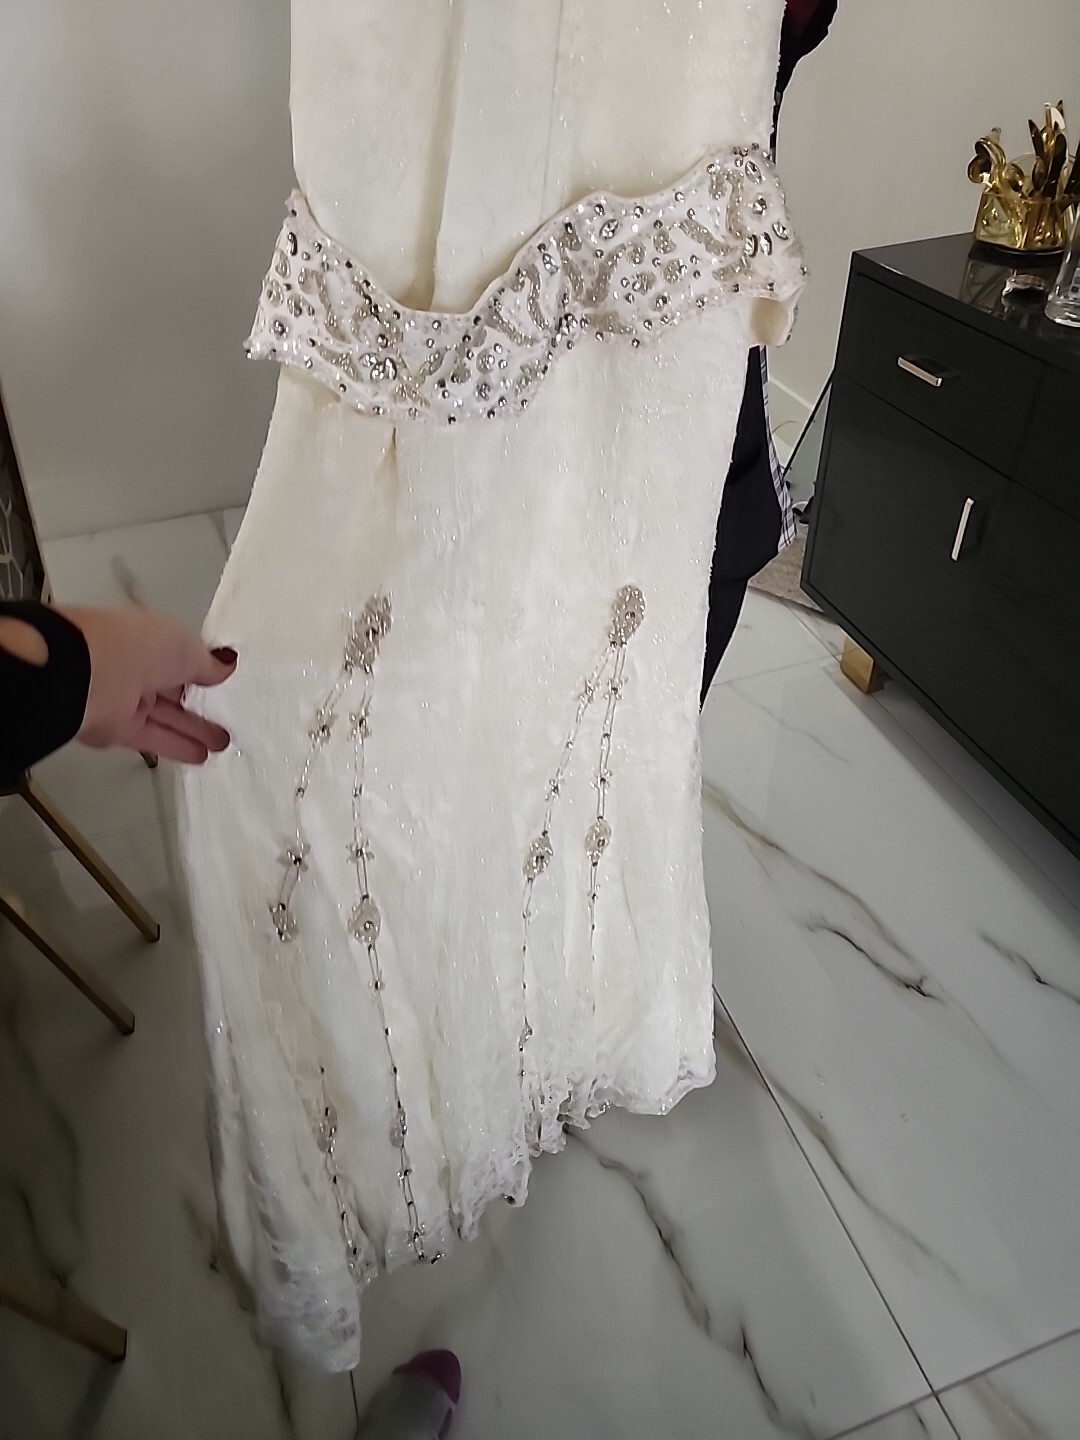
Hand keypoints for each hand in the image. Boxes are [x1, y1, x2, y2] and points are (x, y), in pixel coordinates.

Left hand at [63, 607, 235, 763]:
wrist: (91, 674)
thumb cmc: (134, 646)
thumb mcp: (188, 648)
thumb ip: (208, 664)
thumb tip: (224, 667)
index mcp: (150, 640)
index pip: (181, 657)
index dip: (204, 670)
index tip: (225, 682)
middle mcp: (136, 668)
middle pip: (175, 691)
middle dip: (201, 704)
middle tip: (226, 715)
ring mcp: (127, 700)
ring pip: (167, 718)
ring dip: (195, 730)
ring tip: (221, 741)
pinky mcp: (119, 730)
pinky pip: (154, 739)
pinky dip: (178, 747)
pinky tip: (199, 754)